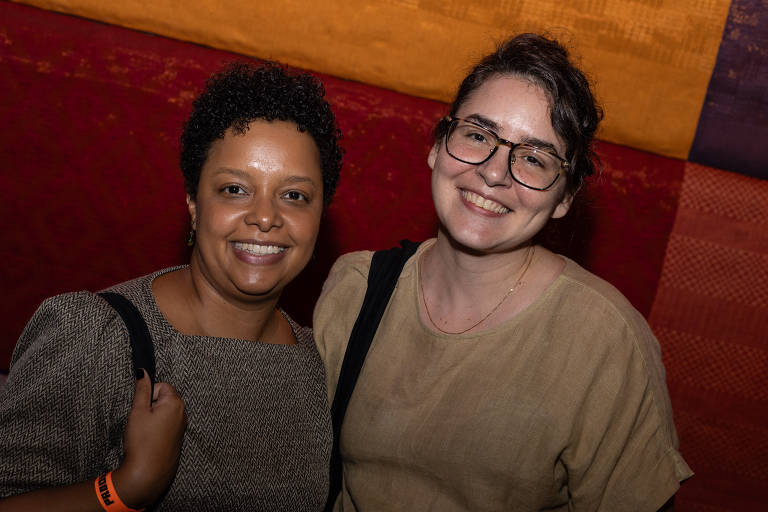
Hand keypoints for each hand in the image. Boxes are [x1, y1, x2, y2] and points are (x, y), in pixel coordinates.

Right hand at [112, 370, 185, 507]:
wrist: (147, 473)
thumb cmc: (142, 442)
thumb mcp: (138, 411)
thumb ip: (142, 389)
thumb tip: (143, 371)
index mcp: (176, 403)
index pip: (162, 386)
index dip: (148, 395)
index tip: (142, 409)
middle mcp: (183, 413)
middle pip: (165, 398)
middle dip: (151, 405)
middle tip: (142, 420)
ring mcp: (182, 426)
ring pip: (165, 411)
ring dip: (154, 417)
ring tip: (145, 431)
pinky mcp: (178, 437)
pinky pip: (167, 424)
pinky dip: (158, 428)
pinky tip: (150, 439)